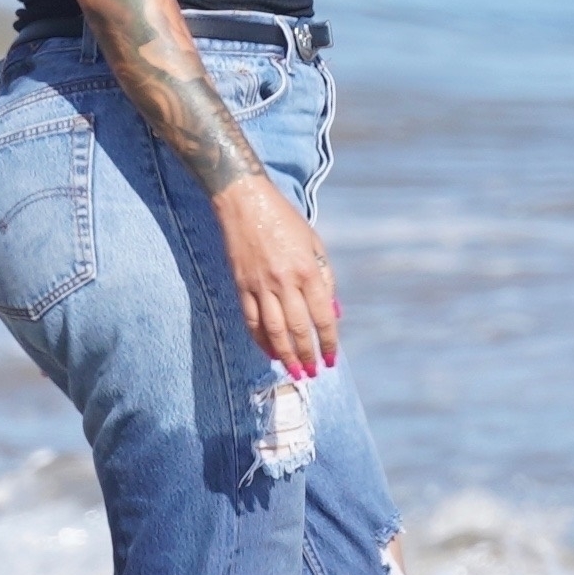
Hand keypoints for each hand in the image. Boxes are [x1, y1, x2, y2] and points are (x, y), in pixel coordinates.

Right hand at [212, 175, 339, 375]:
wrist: (244, 201)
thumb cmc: (284, 220)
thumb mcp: (314, 243)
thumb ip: (325, 278)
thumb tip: (333, 313)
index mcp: (307, 269)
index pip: (322, 316)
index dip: (329, 341)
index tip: (332, 359)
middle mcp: (285, 281)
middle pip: (298, 329)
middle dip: (307, 356)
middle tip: (313, 373)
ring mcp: (260, 285)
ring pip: (274, 331)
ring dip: (285, 355)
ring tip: (294, 372)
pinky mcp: (241, 285)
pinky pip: (251, 321)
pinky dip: (260, 340)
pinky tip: (269, 352)